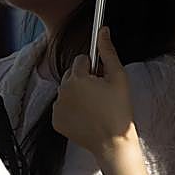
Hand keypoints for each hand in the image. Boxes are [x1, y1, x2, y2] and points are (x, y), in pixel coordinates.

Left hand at [52, 27, 137, 156]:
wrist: (113, 144)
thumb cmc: (119, 111)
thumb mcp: (118, 78)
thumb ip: (108, 52)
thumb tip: (103, 30)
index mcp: (77, 78)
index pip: (82, 60)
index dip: (94, 69)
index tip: (103, 81)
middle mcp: (63, 90)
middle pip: (72, 74)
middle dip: (84, 80)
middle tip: (100, 95)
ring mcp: (57, 106)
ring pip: (67, 90)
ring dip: (77, 94)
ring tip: (94, 108)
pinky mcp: (56, 121)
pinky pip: (62, 107)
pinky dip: (71, 109)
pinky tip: (85, 117)